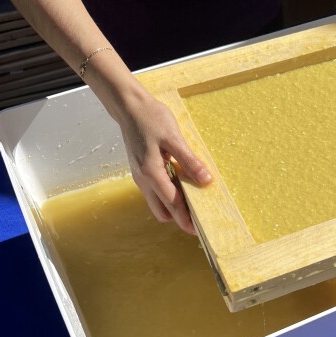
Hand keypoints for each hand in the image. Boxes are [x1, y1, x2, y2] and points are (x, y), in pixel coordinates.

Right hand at [117, 89, 211, 232]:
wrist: (129, 106)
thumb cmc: (151, 118)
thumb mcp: (174, 138)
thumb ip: (189, 161)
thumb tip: (206, 181)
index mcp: (151, 174)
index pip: (172, 204)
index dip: (186, 219)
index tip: (200, 230)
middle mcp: (143, 180)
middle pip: (162, 211)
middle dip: (179, 218)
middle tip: (199, 216)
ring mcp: (140, 177)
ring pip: (157, 203)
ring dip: (172, 206)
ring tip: (193, 200)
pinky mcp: (141, 171)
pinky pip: (155, 191)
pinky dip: (167, 194)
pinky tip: (181, 184)